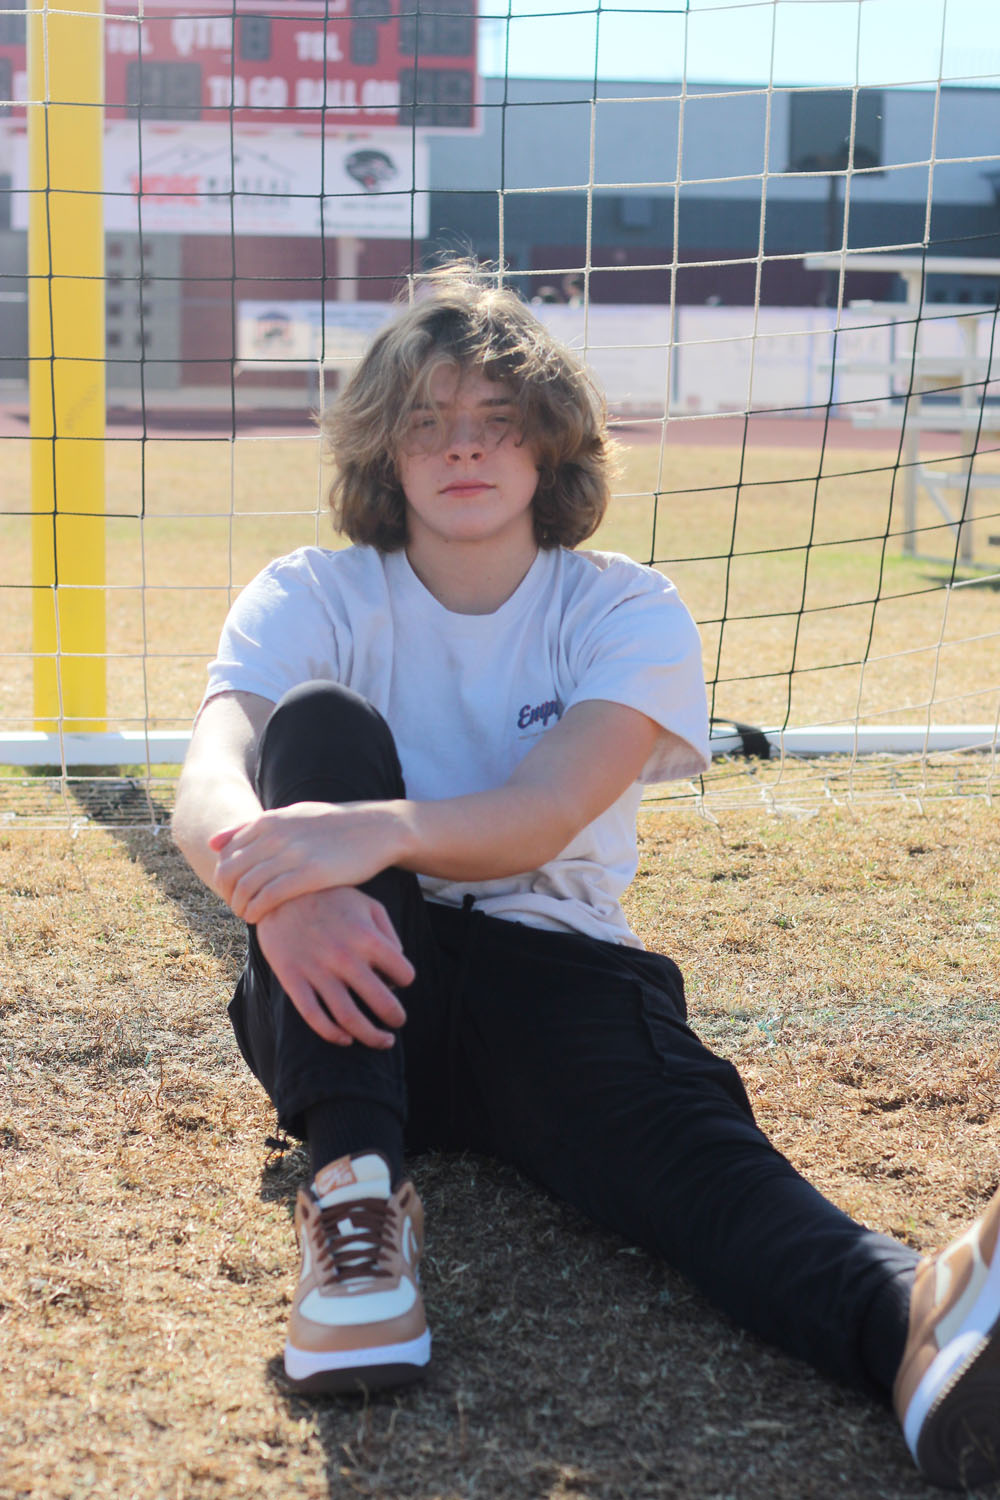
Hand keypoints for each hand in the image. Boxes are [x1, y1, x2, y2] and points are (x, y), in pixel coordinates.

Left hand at [210, 801, 405, 923]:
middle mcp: (275, 835)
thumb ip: (249, 828)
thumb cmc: (331, 826)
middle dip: (227, 895)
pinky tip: (260, 919)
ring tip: (248, 915)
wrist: (376, 828)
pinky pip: (269, 897)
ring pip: (246, 887)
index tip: (233, 891)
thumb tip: (213, 843)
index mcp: (268, 821)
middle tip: (237, 907)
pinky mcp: (311, 873)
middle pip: (230, 872)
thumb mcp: (290, 817)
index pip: (226, 854)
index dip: (223, 878)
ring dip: (241, 907)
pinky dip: (257, 911)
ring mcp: (292, 854)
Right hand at [254, 885, 413, 1048]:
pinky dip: (333, 1035)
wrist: (279, 891)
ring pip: (350, 1019)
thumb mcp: (368, 904)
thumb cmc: (331, 898)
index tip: (399, 983)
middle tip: (398, 1023)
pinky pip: (315, 1017)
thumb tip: (398, 962)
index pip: (404, 974)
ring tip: (381, 1040)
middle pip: (382, 1004)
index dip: (405, 981)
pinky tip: (345, 1039)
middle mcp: (346, 958)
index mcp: (368, 938)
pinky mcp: (292, 979)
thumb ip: (388, 933)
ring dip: (371, 1036)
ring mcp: (317, 971)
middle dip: (396, 1018)